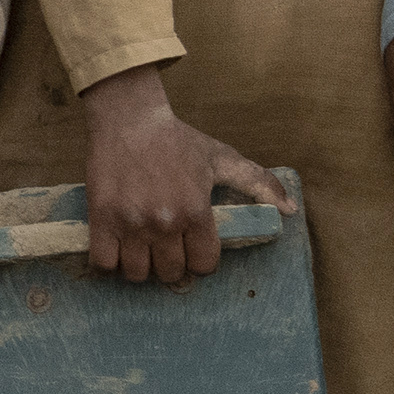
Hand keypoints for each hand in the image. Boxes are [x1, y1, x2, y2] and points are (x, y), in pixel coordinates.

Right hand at [76, 66, 277, 285]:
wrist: (129, 119)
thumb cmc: (178, 140)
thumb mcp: (222, 158)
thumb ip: (259, 183)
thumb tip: (291, 211)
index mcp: (197, 211)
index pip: (204, 265)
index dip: (200, 261)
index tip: (191, 250)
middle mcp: (165, 222)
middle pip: (171, 273)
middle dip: (171, 265)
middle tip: (165, 249)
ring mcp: (131, 222)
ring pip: (137, 274)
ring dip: (141, 267)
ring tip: (140, 250)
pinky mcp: (101, 218)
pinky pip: (103, 263)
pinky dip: (109, 264)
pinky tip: (115, 250)